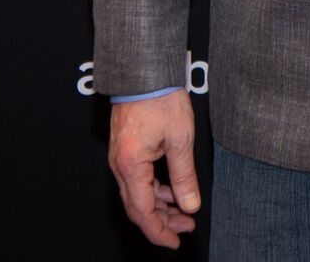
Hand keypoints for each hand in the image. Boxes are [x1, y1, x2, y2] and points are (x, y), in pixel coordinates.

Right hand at [109, 90, 200, 248]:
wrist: (144, 69)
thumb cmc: (161, 96)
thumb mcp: (180, 138)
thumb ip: (184, 175)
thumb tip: (190, 204)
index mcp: (131, 165)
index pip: (143, 212)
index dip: (160, 231)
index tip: (176, 240)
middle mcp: (119, 163)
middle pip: (137, 206)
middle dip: (162, 221)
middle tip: (185, 225)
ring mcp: (119, 155)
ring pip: (136, 192)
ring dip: (159, 204)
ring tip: (183, 208)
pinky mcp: (123, 146)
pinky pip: (136, 177)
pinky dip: (153, 187)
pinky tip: (170, 186)